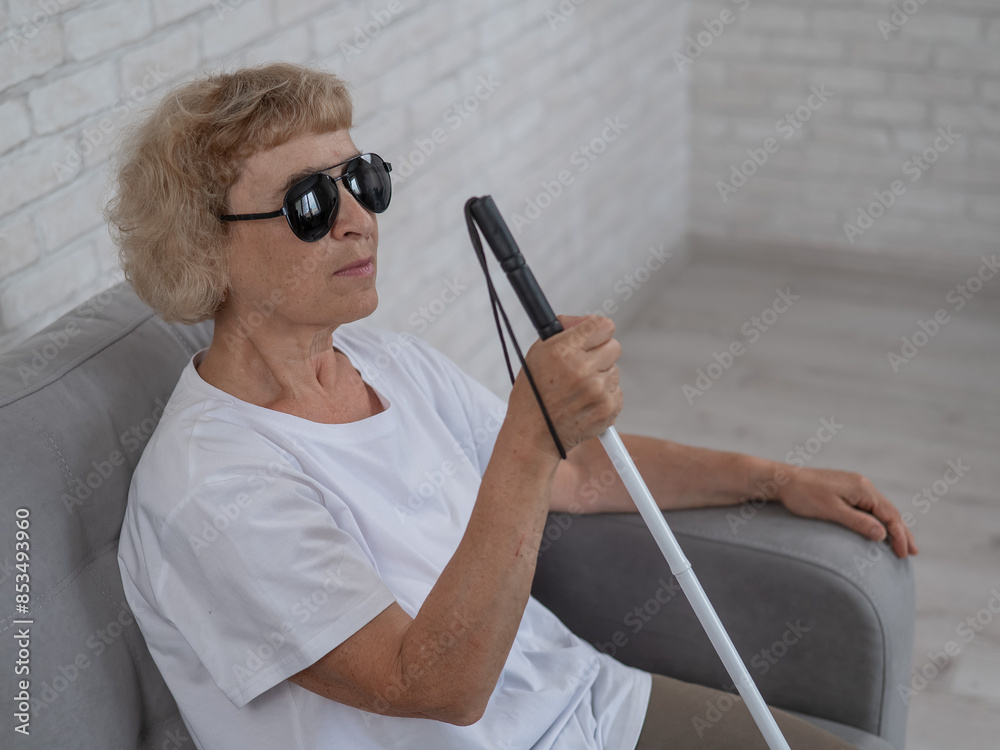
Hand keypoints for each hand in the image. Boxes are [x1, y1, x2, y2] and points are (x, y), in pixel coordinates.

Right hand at [509, 314, 621, 460]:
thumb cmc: (533, 393)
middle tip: (584, 365)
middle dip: (601, 353)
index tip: (592, 338)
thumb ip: (564, 330)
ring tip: (578, 390)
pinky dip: (604, 397)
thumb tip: (587, 320)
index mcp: (563, 350)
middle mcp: (581, 369)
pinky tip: (585, 403)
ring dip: (601, 377)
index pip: (602, 325)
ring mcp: (597, 390)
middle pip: (614, 346)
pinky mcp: (607, 409)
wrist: (532, 433)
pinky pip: (617, 392)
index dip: (597, 331)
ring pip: (615, 371)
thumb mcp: (538, 353)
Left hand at [776, 467, 918, 557]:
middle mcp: (862, 484)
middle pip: (889, 511)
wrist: (783, 480)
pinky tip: (880, 529)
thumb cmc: (803, 496)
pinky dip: (879, 519)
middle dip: (902, 532)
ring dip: (892, 526)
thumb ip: (857, 522)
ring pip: (880, 508)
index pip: (889, 515)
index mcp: (862, 488)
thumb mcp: (831, 511)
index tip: (905, 554)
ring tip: (902, 544)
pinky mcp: (846, 489)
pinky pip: (869, 506)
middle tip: (913, 552)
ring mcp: (854, 485)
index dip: (900, 535)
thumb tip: (883, 534)